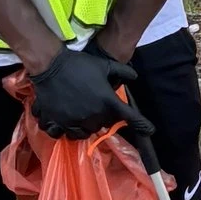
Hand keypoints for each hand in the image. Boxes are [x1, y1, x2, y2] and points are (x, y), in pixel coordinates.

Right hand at [29, 42, 143, 136]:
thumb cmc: (80, 64)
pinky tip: (64, 123)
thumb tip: (134, 77)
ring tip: (83, 118)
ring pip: (82, 134)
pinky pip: (60, 134)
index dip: (141, 125)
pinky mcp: (54, 122)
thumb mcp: (105, 65)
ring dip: (85, 128)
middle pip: (103, 127)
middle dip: (104, 120)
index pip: (129, 117)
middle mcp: (92, 116)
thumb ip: (123, 72)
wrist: (51, 64)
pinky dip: (63, 131)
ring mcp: (72, 121)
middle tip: (99, 109)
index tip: (149, 130)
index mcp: (106, 102)